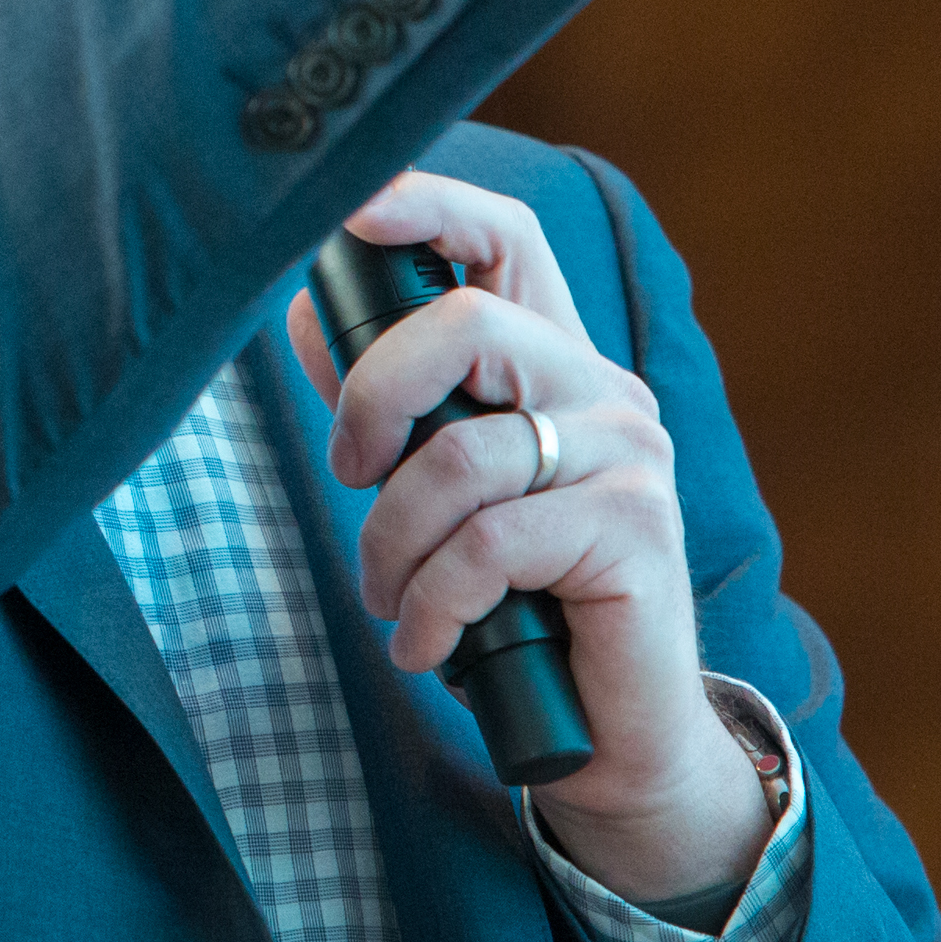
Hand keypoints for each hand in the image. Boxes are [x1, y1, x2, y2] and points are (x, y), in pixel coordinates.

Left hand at [290, 171, 771, 905]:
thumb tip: (303, 306)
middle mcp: (605, 394)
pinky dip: (434, 600)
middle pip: (470, 325)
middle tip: (351, 472)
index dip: (432, 205)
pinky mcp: (637, 535)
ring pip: (464, 454)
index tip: (353, 206)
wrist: (612, 735)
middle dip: (375, 394)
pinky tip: (426, 643)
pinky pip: (492, 543)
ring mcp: (630, 460)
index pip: (508, 239)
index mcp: (556, 365)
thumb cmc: (519, 604)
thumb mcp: (441, 494)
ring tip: (389, 597)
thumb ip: (388, 404)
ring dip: (394, 539)